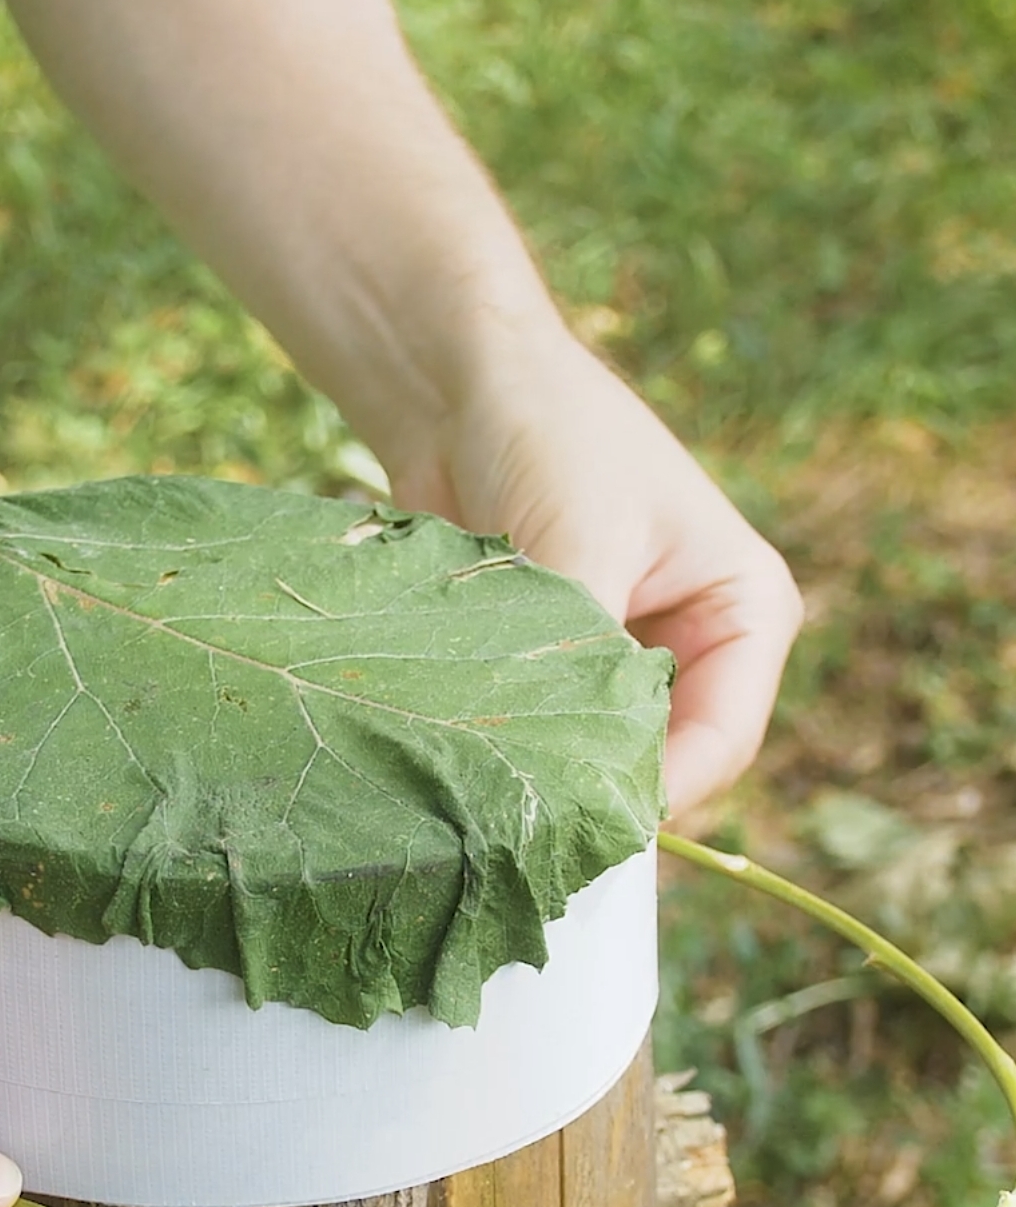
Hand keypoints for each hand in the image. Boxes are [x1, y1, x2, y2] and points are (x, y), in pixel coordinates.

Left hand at [389, 323, 802, 815]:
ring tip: (495, 789)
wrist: (458, 379)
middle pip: (665, 763)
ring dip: (551, 770)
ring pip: (602, 756)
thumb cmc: (548, 431)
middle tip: (531, 825)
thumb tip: (572, 774)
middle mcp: (701, 647)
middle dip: (602, 789)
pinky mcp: (560, 666)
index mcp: (748, 612)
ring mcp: (630, 659)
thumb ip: (585, 664)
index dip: (659, 796)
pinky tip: (468, 756)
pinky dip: (514, 747)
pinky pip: (546, 735)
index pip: (721, 742)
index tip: (586, 828)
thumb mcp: (581, 546)